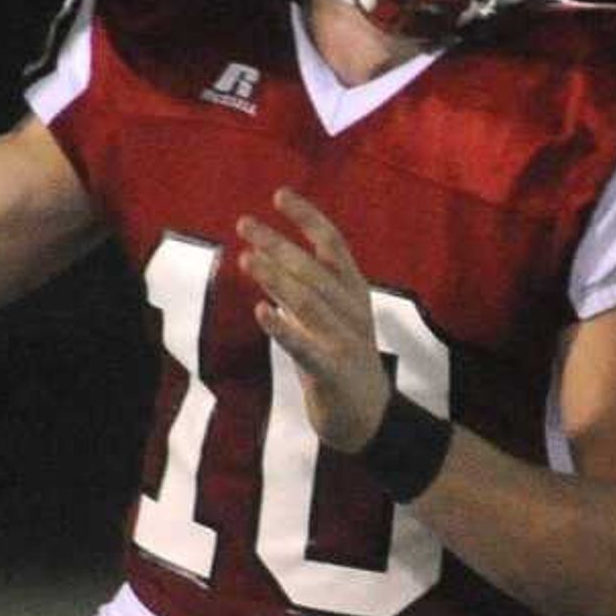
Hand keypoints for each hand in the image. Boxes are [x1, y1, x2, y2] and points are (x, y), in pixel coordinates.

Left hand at [237, 190, 391, 453]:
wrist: (371, 420)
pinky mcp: (333, 372)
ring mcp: (345, 341)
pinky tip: (261, 312)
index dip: (308, 218)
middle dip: (278, 244)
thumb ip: (304, 292)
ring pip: (309, 302)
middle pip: (314, 269)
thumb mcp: (328, 320)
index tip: (280, 195)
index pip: (334, 245)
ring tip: (246, 259)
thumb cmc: (342, 365)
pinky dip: (284, 328)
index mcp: (355, 293)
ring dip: (276, 278)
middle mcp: (353, 311)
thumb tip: (268, 262)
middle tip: (244, 224)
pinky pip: (306, 347)